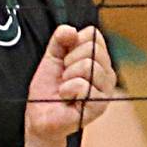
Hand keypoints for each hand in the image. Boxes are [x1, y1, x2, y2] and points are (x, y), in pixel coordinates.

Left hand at [24, 26, 115, 142]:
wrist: (39, 117)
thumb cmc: (48, 89)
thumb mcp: (51, 57)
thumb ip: (60, 38)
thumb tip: (71, 30)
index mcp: (99, 60)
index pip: (93, 35)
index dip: (73, 44)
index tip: (65, 60)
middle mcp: (107, 73)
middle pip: (93, 48)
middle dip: (70, 60)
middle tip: (65, 76)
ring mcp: (105, 90)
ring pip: (88, 65)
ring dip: (68, 77)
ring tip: (66, 88)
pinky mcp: (99, 106)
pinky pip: (83, 85)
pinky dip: (68, 90)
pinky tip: (67, 98)